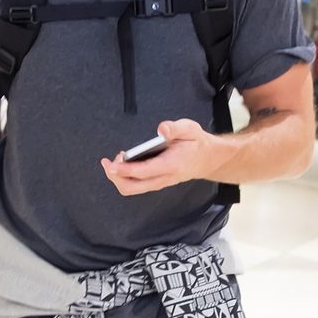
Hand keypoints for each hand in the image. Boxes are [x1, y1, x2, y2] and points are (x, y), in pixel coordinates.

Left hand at [101, 119, 216, 196]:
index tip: (111, 164)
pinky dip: (125, 177)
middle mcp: (164, 178)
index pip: (143, 172)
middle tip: (108, 162)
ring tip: (116, 160)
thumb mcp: (190, 129)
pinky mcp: (156, 182)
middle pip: (132, 187)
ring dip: (119, 177)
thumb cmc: (196, 143)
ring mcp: (159, 183)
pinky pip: (136, 185)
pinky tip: (124, 162)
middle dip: (116, 177)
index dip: (124, 170)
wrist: (208, 159)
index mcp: (171, 165)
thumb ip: (175, 128)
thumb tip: (161, 129)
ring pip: (132, 189)